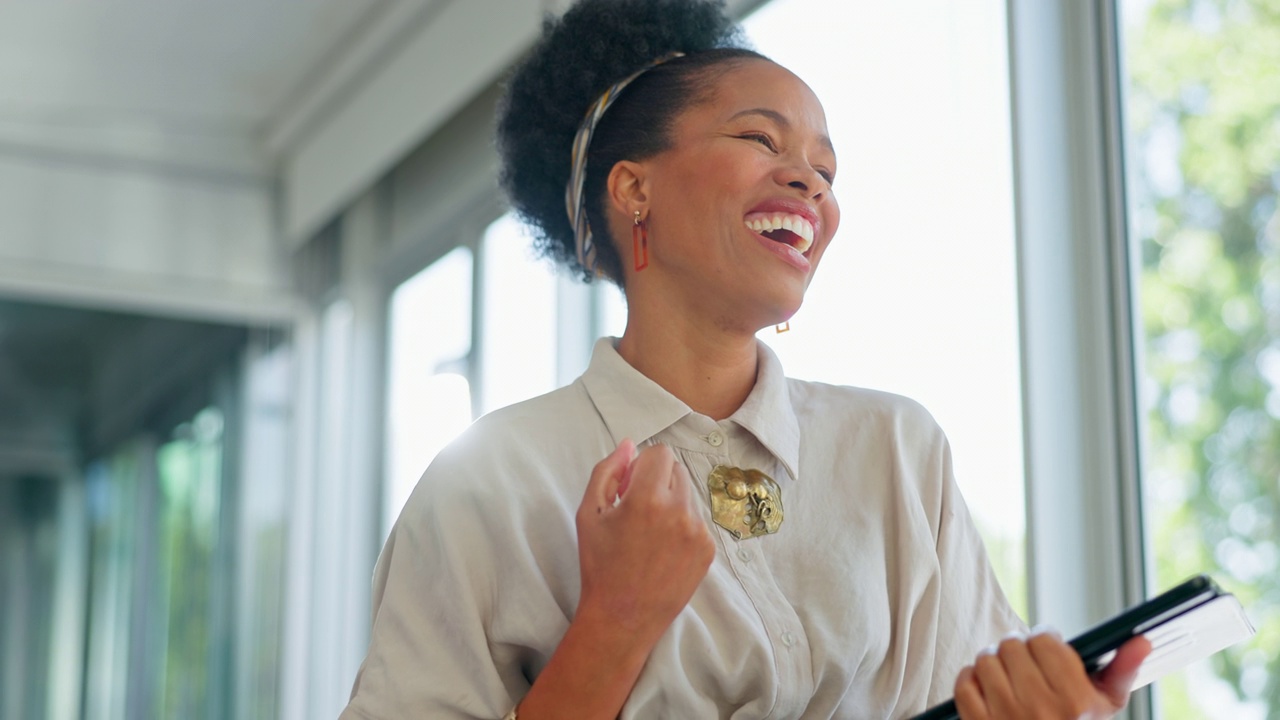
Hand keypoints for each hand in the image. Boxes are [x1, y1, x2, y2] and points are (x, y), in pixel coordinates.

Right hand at [575, 440, 715, 642]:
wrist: (623, 617)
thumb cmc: (600, 565)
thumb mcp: (589, 513)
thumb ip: (607, 470)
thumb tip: (629, 445)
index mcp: (647, 498)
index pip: (660, 453)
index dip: (641, 466)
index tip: (629, 487)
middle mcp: (679, 511)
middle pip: (676, 471)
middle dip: (657, 482)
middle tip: (637, 510)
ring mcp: (698, 532)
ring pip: (688, 496)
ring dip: (671, 503)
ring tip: (649, 534)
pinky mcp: (708, 550)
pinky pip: (696, 521)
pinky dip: (681, 527)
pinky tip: (662, 550)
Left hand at [954, 630, 1151, 719]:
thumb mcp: (1105, 705)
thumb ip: (1123, 669)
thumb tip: (1141, 640)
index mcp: (1074, 700)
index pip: (1044, 640)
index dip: (1044, 639)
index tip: (1047, 647)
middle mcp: (1040, 709)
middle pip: (1012, 646)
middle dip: (1018, 649)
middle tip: (1025, 661)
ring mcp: (1007, 718)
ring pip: (986, 660)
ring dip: (993, 662)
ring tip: (1007, 673)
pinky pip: (964, 685)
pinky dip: (971, 679)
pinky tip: (986, 686)